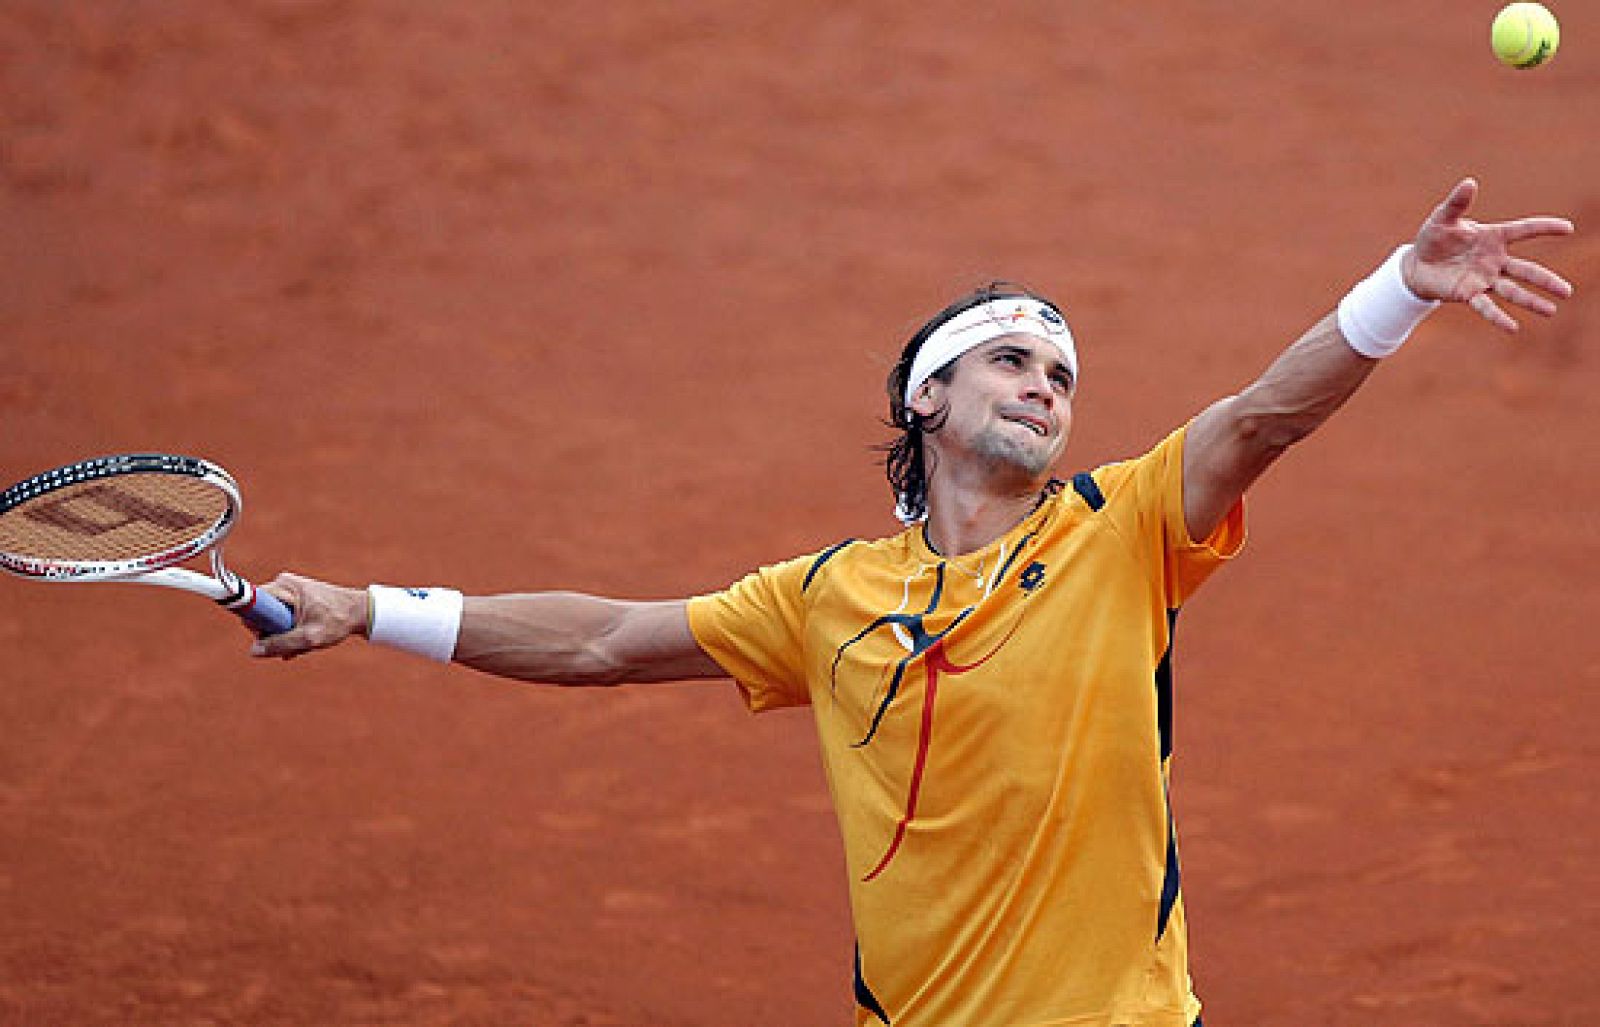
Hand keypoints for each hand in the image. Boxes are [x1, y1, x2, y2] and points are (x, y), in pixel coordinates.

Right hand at [249, 572, 367, 658]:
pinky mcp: (296, 601)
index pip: (253, 604)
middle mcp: (284, 585)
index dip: (256, 624)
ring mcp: (290, 593)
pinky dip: (292, 634)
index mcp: (284, 586)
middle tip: (292, 645)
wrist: (362, 613)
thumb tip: (255, 650)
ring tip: (304, 643)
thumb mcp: (309, 637)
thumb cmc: (339, 620)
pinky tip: (305, 643)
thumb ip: (281, 644)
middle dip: (274, 634)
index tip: (269, 636)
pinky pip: (283, 620)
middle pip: (262, 615)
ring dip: (285, 637)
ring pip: (273, 621)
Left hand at [1403, 178, 1574, 331]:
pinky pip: (1486, 306)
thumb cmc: (1434, 238)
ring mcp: (1484, 278)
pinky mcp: (1469, 293)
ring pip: (1513, 290)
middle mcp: (1494, 260)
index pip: (1524, 230)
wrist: (1416, 264)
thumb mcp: (1442, 218)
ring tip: (1552, 310)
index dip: (1545, 228)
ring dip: (1531, 301)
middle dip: (1545, 280)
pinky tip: (1513, 327)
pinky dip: (1497, 317)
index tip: (1568, 228)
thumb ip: (1457, 203)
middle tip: (1567, 291)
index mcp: (1493, 237)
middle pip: (1526, 270)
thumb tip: (1469, 182)